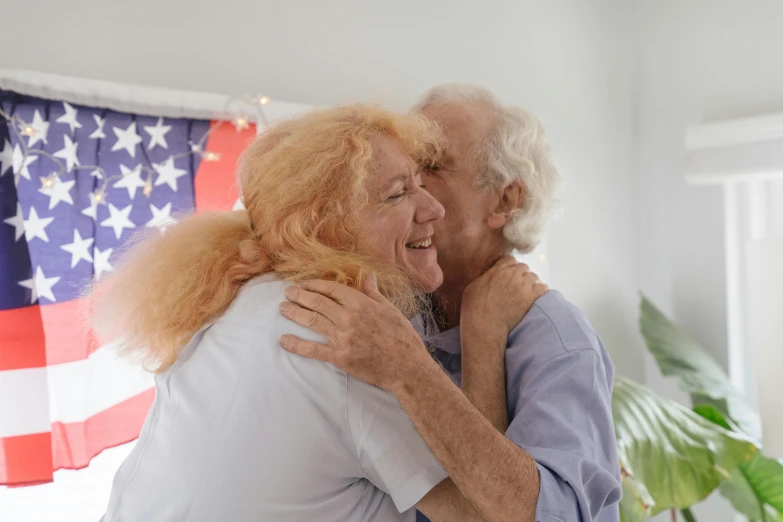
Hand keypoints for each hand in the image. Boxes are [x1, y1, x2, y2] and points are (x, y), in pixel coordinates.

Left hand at [278, 275, 430, 391]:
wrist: (406, 367)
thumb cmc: (402, 337)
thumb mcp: (390, 309)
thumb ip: (374, 293)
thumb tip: (368, 275)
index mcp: (361, 303)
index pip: (331, 289)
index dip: (315, 285)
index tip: (305, 284)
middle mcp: (349, 317)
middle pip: (317, 303)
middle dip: (299, 296)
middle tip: (287, 293)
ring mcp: (343, 337)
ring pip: (312, 321)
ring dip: (295, 313)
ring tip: (283, 308)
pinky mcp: (339, 357)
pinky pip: (313, 349)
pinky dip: (296, 344)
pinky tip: (284, 340)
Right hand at [461, 256, 547, 335]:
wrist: (484, 325)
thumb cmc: (474, 309)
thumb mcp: (473, 287)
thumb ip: (485, 277)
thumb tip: (489, 275)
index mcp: (497, 270)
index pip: (510, 260)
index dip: (510, 268)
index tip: (509, 276)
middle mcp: (511, 274)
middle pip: (523, 267)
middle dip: (521, 275)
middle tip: (518, 287)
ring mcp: (522, 285)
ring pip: (533, 277)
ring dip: (531, 283)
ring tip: (527, 294)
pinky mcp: (530, 297)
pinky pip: (542, 288)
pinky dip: (540, 291)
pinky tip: (536, 298)